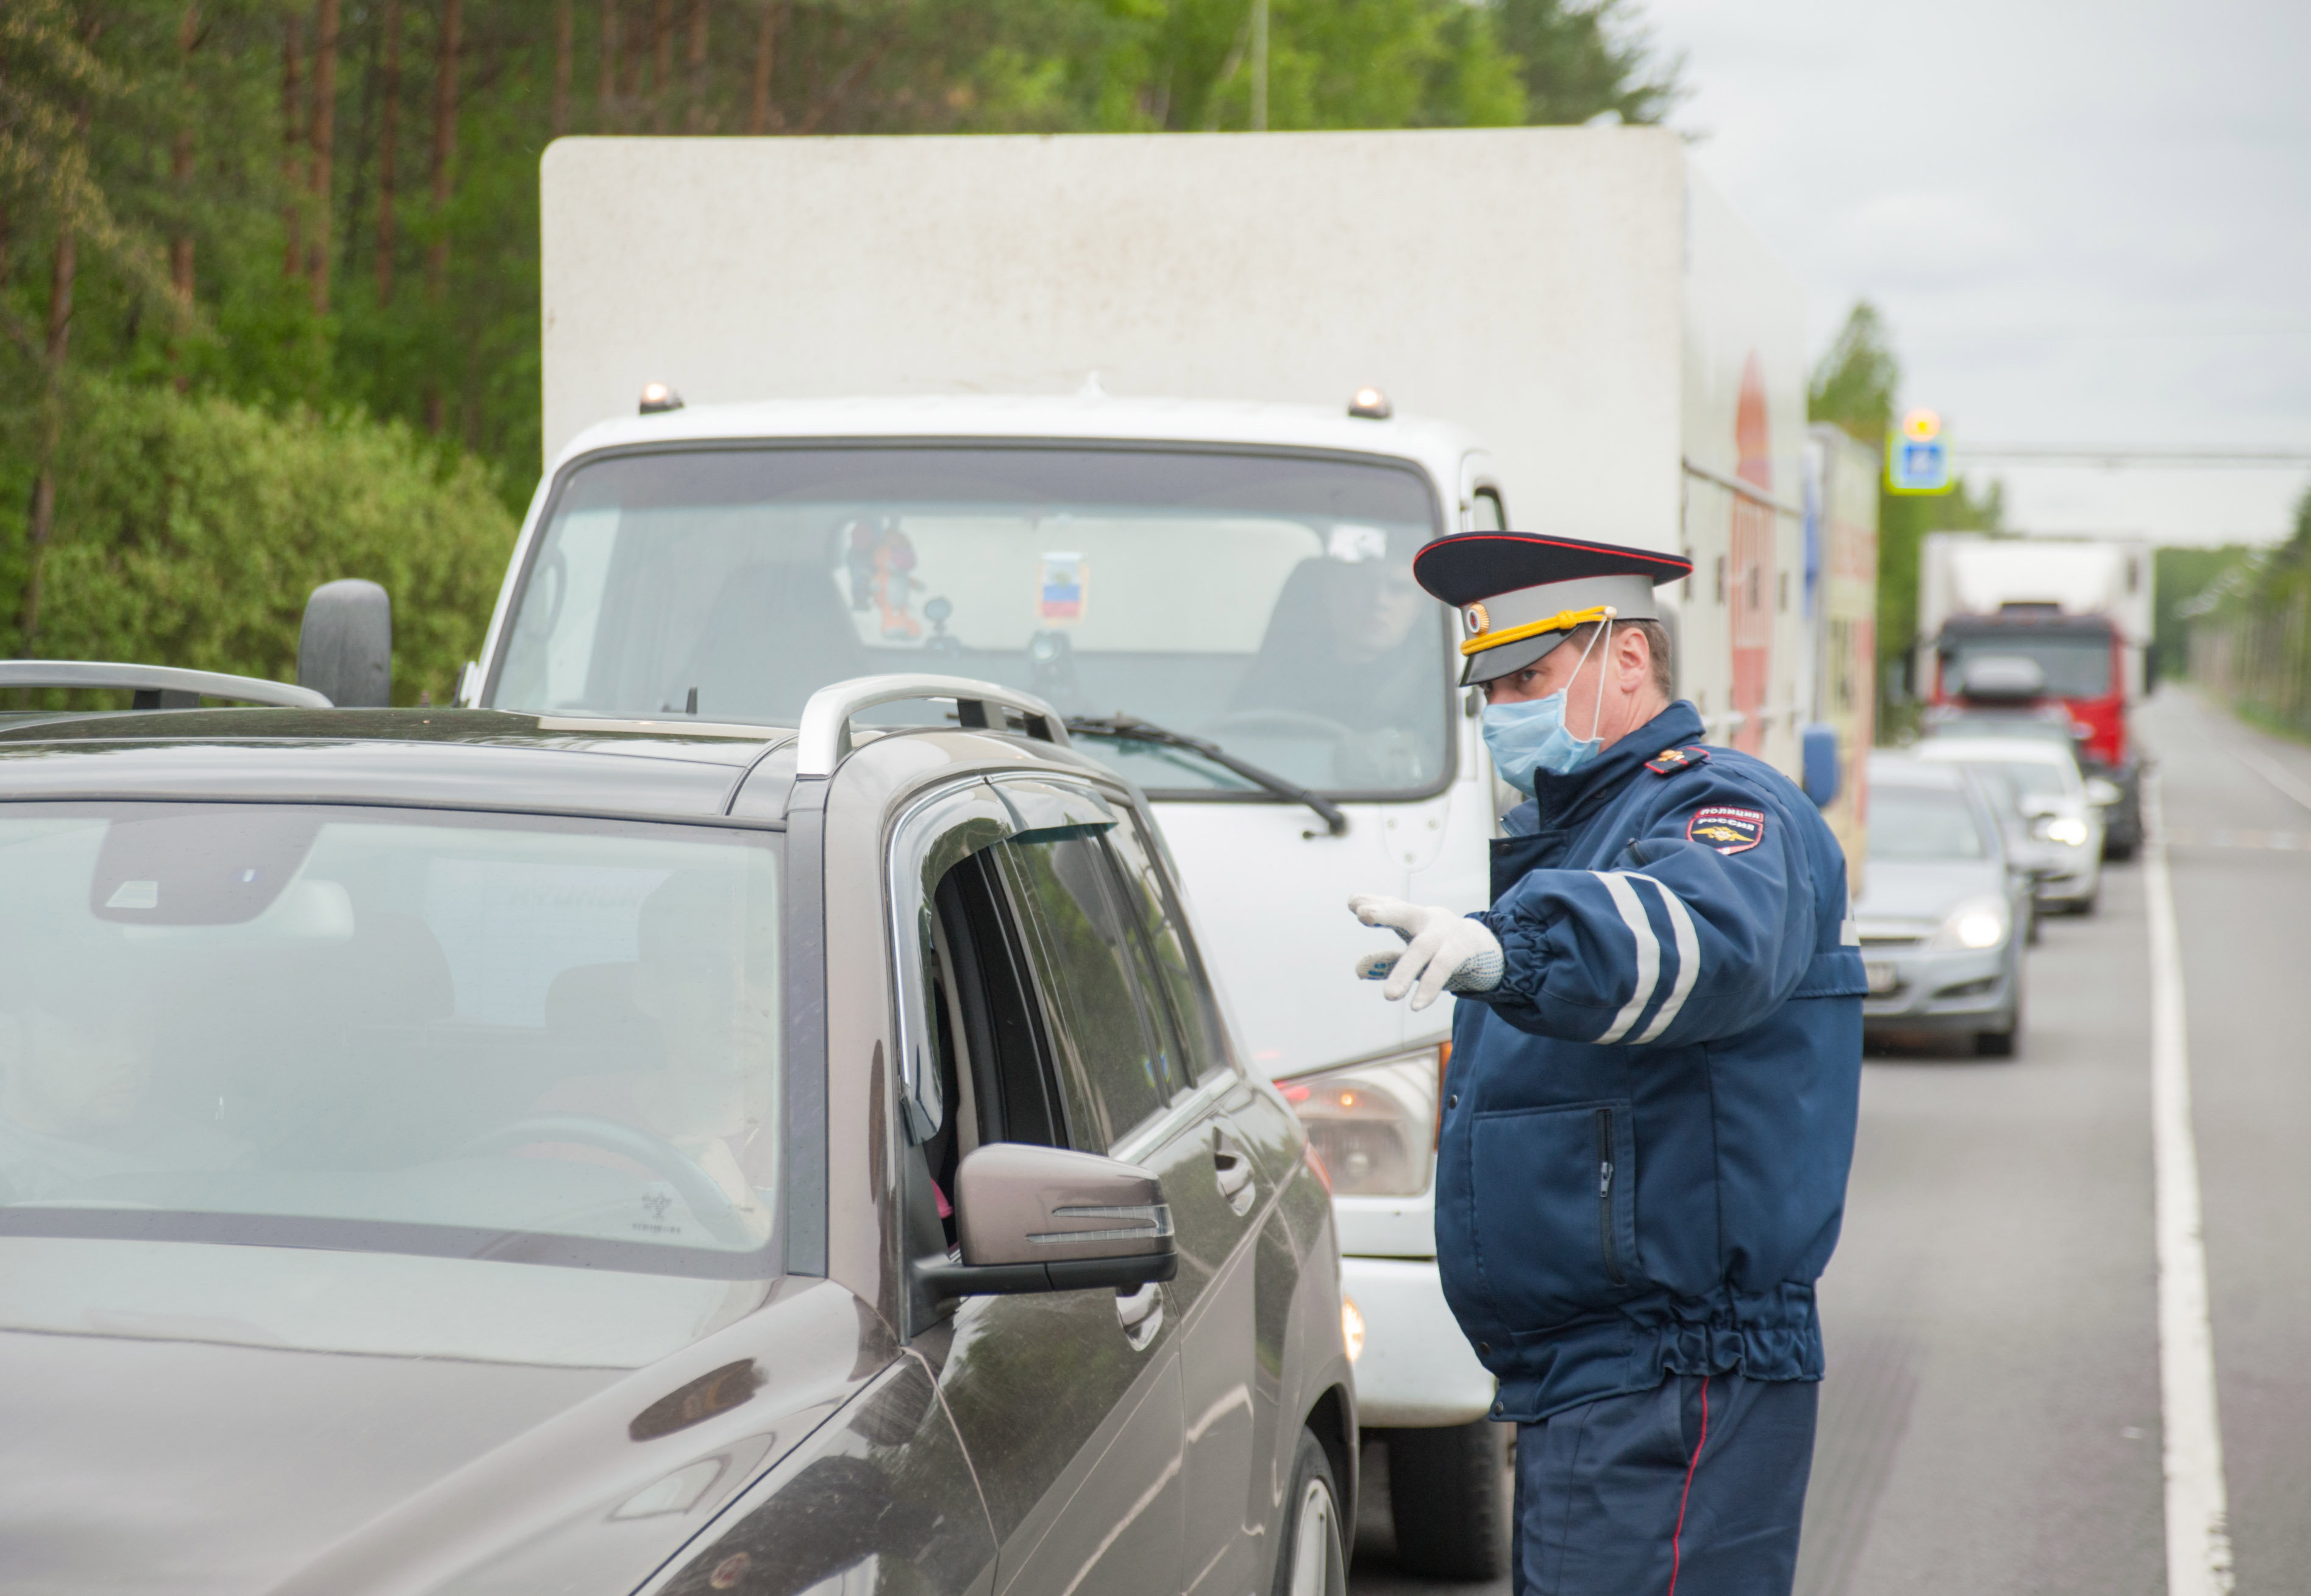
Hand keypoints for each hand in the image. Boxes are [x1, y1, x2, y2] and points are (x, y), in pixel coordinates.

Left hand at [1348, 894, 1503, 1011]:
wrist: (1489, 948)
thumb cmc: (1442, 948)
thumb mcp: (1413, 952)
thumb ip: (1387, 959)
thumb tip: (1358, 970)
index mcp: (1414, 917)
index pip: (1391, 907)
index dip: (1373, 903)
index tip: (1353, 902)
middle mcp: (1428, 920)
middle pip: (1406, 912)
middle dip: (1385, 912)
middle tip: (1364, 914)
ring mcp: (1446, 934)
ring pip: (1422, 948)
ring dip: (1404, 970)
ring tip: (1389, 996)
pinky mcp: (1462, 951)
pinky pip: (1443, 968)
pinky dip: (1429, 987)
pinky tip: (1416, 1005)